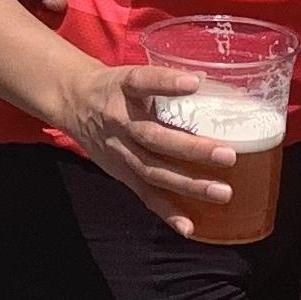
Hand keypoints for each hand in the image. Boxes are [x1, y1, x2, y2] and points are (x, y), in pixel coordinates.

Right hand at [51, 59, 244, 236]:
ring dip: (188, 184)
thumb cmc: (114, 88)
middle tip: (227, 155)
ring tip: (221, 192)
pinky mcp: (120, 173)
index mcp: (124, 88)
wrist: (73, 103)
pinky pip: (144, 194)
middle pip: (154, 137)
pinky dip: (166, 211)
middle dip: (191, 148)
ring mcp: (119, 150)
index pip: (143, 82)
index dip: (167, 83)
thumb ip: (167, 81)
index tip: (195, 83)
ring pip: (153, 170)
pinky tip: (188, 225)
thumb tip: (218, 85)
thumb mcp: (133, 74)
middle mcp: (119, 121)